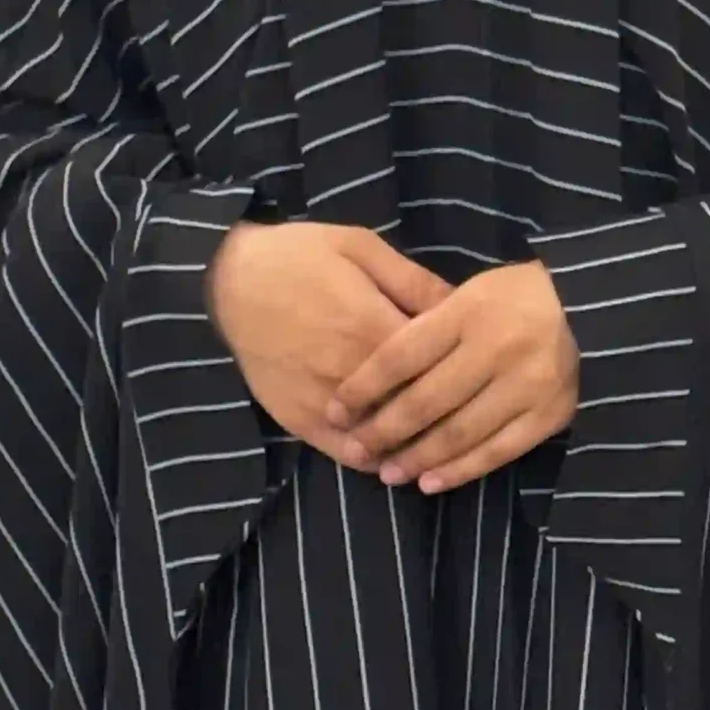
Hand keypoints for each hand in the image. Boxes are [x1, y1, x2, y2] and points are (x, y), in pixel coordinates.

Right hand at [206, 220, 449, 465]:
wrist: (228, 280)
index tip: (481, 377)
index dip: (465, 374)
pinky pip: (347, 456)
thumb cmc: (298, 256)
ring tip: (442, 446)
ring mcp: (325, 404)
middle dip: (447, 415)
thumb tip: (463, 307)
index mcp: (374, 327)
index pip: (439, 366)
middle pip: (417, 409)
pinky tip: (395, 458)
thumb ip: (414, 281)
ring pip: (386, 440)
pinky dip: (376, 462)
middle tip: (471, 417)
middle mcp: (351, 374)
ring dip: (416, 447)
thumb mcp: (361, 247)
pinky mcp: (301, 422)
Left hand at [326, 260, 578, 491]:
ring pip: (458, 433)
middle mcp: (497, 347)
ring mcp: (526, 384)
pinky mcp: (549, 414)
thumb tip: (371, 372)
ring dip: (416, 458)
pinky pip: (496, 451)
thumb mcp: (471, 292)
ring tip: (387, 473)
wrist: (597, 307)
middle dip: (383, 431)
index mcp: (469, 309)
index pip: (401, 355)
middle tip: (356, 450)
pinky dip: (459, 470)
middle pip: (424, 400)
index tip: (335, 410)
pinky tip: (430, 482)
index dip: (363, 388)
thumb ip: (428, 325)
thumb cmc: (520, 296)